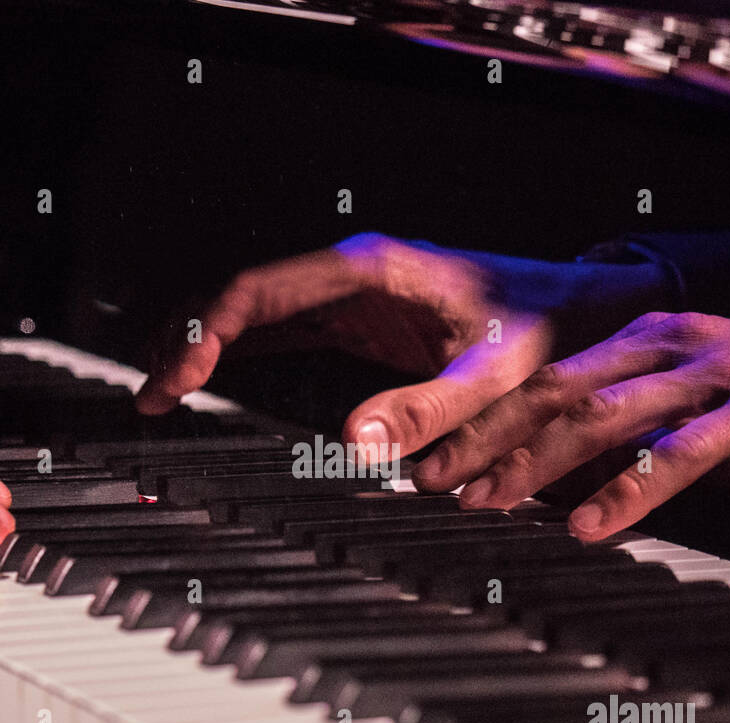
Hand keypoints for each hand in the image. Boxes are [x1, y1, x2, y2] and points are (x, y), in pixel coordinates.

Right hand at [136, 233, 669, 458]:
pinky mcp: (360, 320)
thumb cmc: (546, 332)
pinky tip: (212, 380)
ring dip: (204, 346)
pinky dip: (239, 353)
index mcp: (368, 272)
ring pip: (253, 310)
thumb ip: (431, 409)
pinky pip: (280, 328)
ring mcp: (351, 294)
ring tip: (161, 392)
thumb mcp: (496, 374)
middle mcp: (350, 274)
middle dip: (185, 340)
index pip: (256, 292)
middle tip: (148, 397)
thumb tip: (355, 444)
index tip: (172, 383)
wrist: (581, 309)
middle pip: (239, 296)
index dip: (202, 335)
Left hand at [413, 312, 729, 539]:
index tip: (435, 457)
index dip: (484, 419)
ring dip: (534, 464)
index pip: (547, 378)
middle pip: (555, 391)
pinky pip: (678, 454)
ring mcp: (713, 372)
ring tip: (485, 502)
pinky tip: (587, 526)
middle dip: (486, 439)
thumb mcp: (699, 408)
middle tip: (430, 481)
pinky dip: (627, 492)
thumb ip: (635, 432)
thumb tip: (568, 476)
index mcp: (650, 339)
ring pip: (602, 416)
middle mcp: (671, 344)